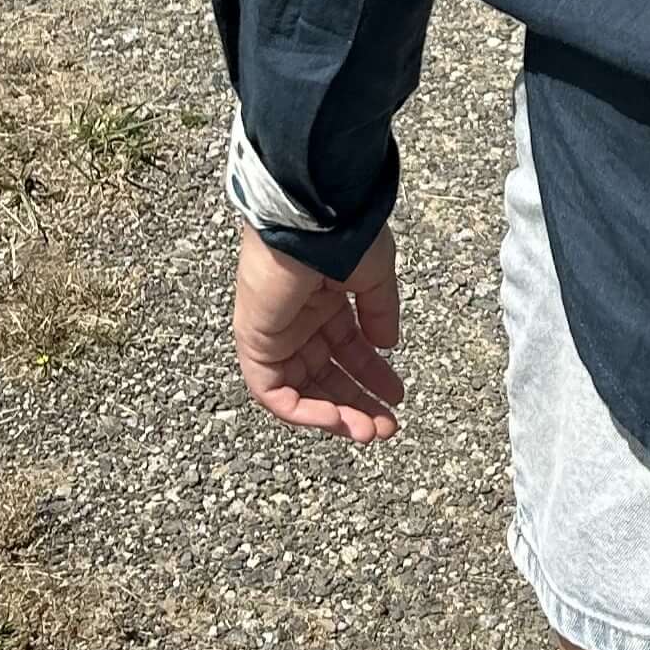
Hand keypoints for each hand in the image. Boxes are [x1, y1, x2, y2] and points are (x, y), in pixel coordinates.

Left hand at [233, 222, 403, 443]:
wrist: (310, 218)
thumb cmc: (342, 235)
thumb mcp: (373, 275)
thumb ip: (379, 311)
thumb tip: (386, 345)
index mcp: (324, 298)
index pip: (347, 348)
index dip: (372, 375)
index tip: (396, 396)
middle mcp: (297, 318)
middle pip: (325, 375)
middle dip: (356, 403)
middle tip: (384, 427)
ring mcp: (274, 332)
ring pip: (300, 390)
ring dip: (334, 415)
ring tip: (368, 430)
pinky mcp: (254, 343)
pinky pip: (274, 391)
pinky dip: (303, 412)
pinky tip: (336, 418)